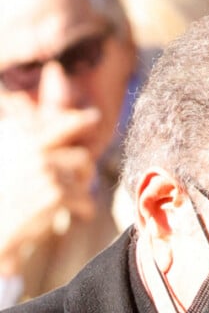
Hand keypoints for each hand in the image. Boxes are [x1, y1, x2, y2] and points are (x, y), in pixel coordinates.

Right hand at [0, 108, 100, 274]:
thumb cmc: (1, 190)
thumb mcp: (5, 152)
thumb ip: (20, 128)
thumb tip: (21, 99)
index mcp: (24, 141)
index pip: (59, 126)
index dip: (80, 120)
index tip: (95, 116)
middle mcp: (36, 153)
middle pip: (81, 156)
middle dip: (85, 172)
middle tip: (82, 181)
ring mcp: (46, 172)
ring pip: (83, 177)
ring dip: (83, 190)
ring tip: (76, 200)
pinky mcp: (54, 194)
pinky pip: (83, 198)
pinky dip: (85, 207)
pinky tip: (84, 213)